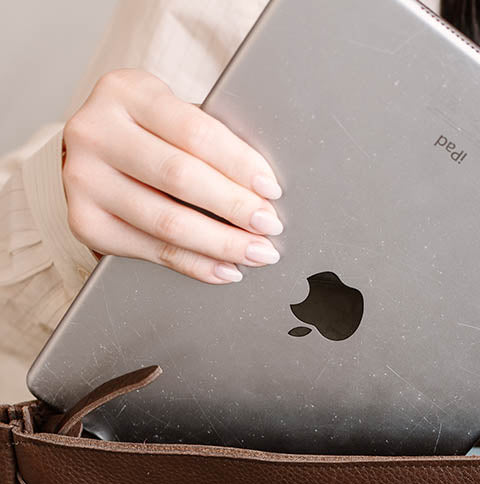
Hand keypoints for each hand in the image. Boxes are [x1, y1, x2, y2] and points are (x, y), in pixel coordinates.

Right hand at [61, 68, 284, 284]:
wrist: (95, 154)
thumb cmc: (150, 135)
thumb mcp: (173, 117)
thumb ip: (209, 141)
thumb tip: (265, 189)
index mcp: (126, 92)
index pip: (196, 132)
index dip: (240, 165)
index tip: (271, 190)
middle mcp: (95, 132)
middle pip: (181, 178)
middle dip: (235, 207)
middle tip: (269, 226)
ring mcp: (82, 179)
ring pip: (168, 222)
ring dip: (222, 243)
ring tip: (256, 252)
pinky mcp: (85, 221)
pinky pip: (153, 250)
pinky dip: (197, 265)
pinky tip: (225, 269)